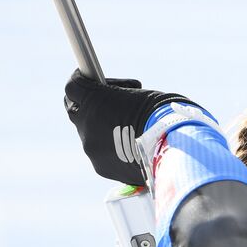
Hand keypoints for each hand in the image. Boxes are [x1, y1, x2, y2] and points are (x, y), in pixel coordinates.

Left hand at [63, 71, 192, 184]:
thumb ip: (116, 97)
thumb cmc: (160, 113)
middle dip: (92, 107)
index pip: (73, 87)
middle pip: (77, 112)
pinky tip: (132, 146)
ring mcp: (91, 149)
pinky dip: (112, 149)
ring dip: (103, 129)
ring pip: (90, 135)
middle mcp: (86, 125)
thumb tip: (113, 100)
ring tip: (130, 129)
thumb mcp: (137, 94)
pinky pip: (101, 153)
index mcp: (93, 101)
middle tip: (112, 104)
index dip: (83, 81)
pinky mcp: (101, 167)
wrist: (173, 146)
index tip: (94, 80)